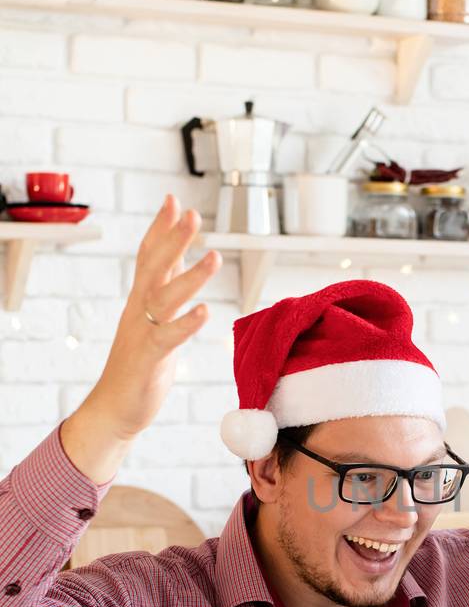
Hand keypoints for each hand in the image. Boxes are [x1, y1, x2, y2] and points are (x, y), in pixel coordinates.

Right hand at [74, 198, 220, 444]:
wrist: (115, 407)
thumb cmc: (140, 362)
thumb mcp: (154, 319)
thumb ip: (164, 289)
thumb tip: (176, 257)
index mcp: (140, 300)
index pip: (147, 256)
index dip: (160, 228)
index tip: (173, 200)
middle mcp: (138, 311)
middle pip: (154, 268)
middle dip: (173, 240)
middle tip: (192, 214)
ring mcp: (142, 333)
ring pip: (165, 298)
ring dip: (190, 277)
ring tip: (214, 257)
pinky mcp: (149, 359)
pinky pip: (167, 338)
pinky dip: (185, 324)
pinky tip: (204, 312)